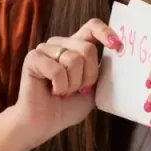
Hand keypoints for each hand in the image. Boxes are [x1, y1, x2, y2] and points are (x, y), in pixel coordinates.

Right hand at [14, 18, 121, 143]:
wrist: (45, 124)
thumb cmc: (67, 107)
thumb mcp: (94, 89)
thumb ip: (103, 71)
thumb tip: (117, 53)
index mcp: (76, 46)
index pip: (92, 27)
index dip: (105, 32)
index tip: (117, 46)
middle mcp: (60, 44)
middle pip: (87, 48)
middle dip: (89, 75)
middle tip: (79, 90)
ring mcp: (45, 49)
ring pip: (73, 59)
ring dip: (73, 83)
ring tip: (64, 92)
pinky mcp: (33, 58)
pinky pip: (57, 70)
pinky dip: (60, 86)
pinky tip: (53, 92)